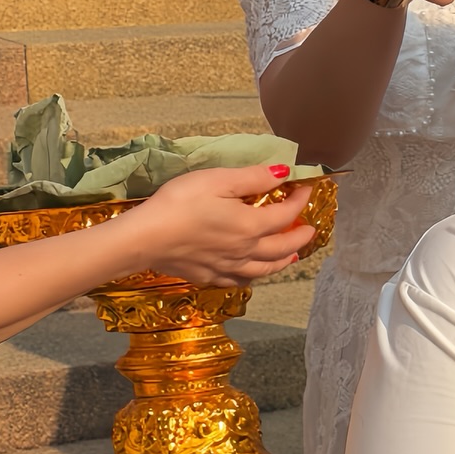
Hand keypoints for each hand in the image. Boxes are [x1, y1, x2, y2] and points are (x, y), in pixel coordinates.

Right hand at [115, 165, 317, 286]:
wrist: (143, 238)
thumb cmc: (179, 203)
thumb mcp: (218, 180)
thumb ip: (254, 178)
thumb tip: (284, 173)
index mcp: (250, 226)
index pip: (286, 215)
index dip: (300, 200)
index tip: (305, 188)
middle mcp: (244, 251)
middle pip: (283, 248)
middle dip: (300, 237)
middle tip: (311, 230)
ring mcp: (227, 268)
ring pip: (265, 269)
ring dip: (283, 261)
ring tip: (292, 256)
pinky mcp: (208, 276)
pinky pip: (241, 281)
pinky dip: (255, 276)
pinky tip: (253, 272)